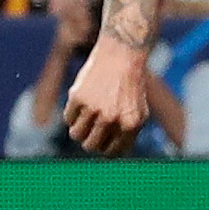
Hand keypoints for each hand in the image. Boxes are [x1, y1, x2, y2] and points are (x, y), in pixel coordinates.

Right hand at [61, 33, 154, 154]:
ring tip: (86, 116)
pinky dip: (72, 114)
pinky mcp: (78, 98)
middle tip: (91, 130)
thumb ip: (128, 134)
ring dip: (79, 129)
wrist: (122, 54)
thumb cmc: (131, 85)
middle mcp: (112, 119)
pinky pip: (68, 118)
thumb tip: (111, 154)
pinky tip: (82, 102)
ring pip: (76, 135)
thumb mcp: (140, 111)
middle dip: (89, 141)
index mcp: (131, 125)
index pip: (111, 152)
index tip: (102, 142)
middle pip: (90, 146)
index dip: (105, 149)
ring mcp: (94, 109)